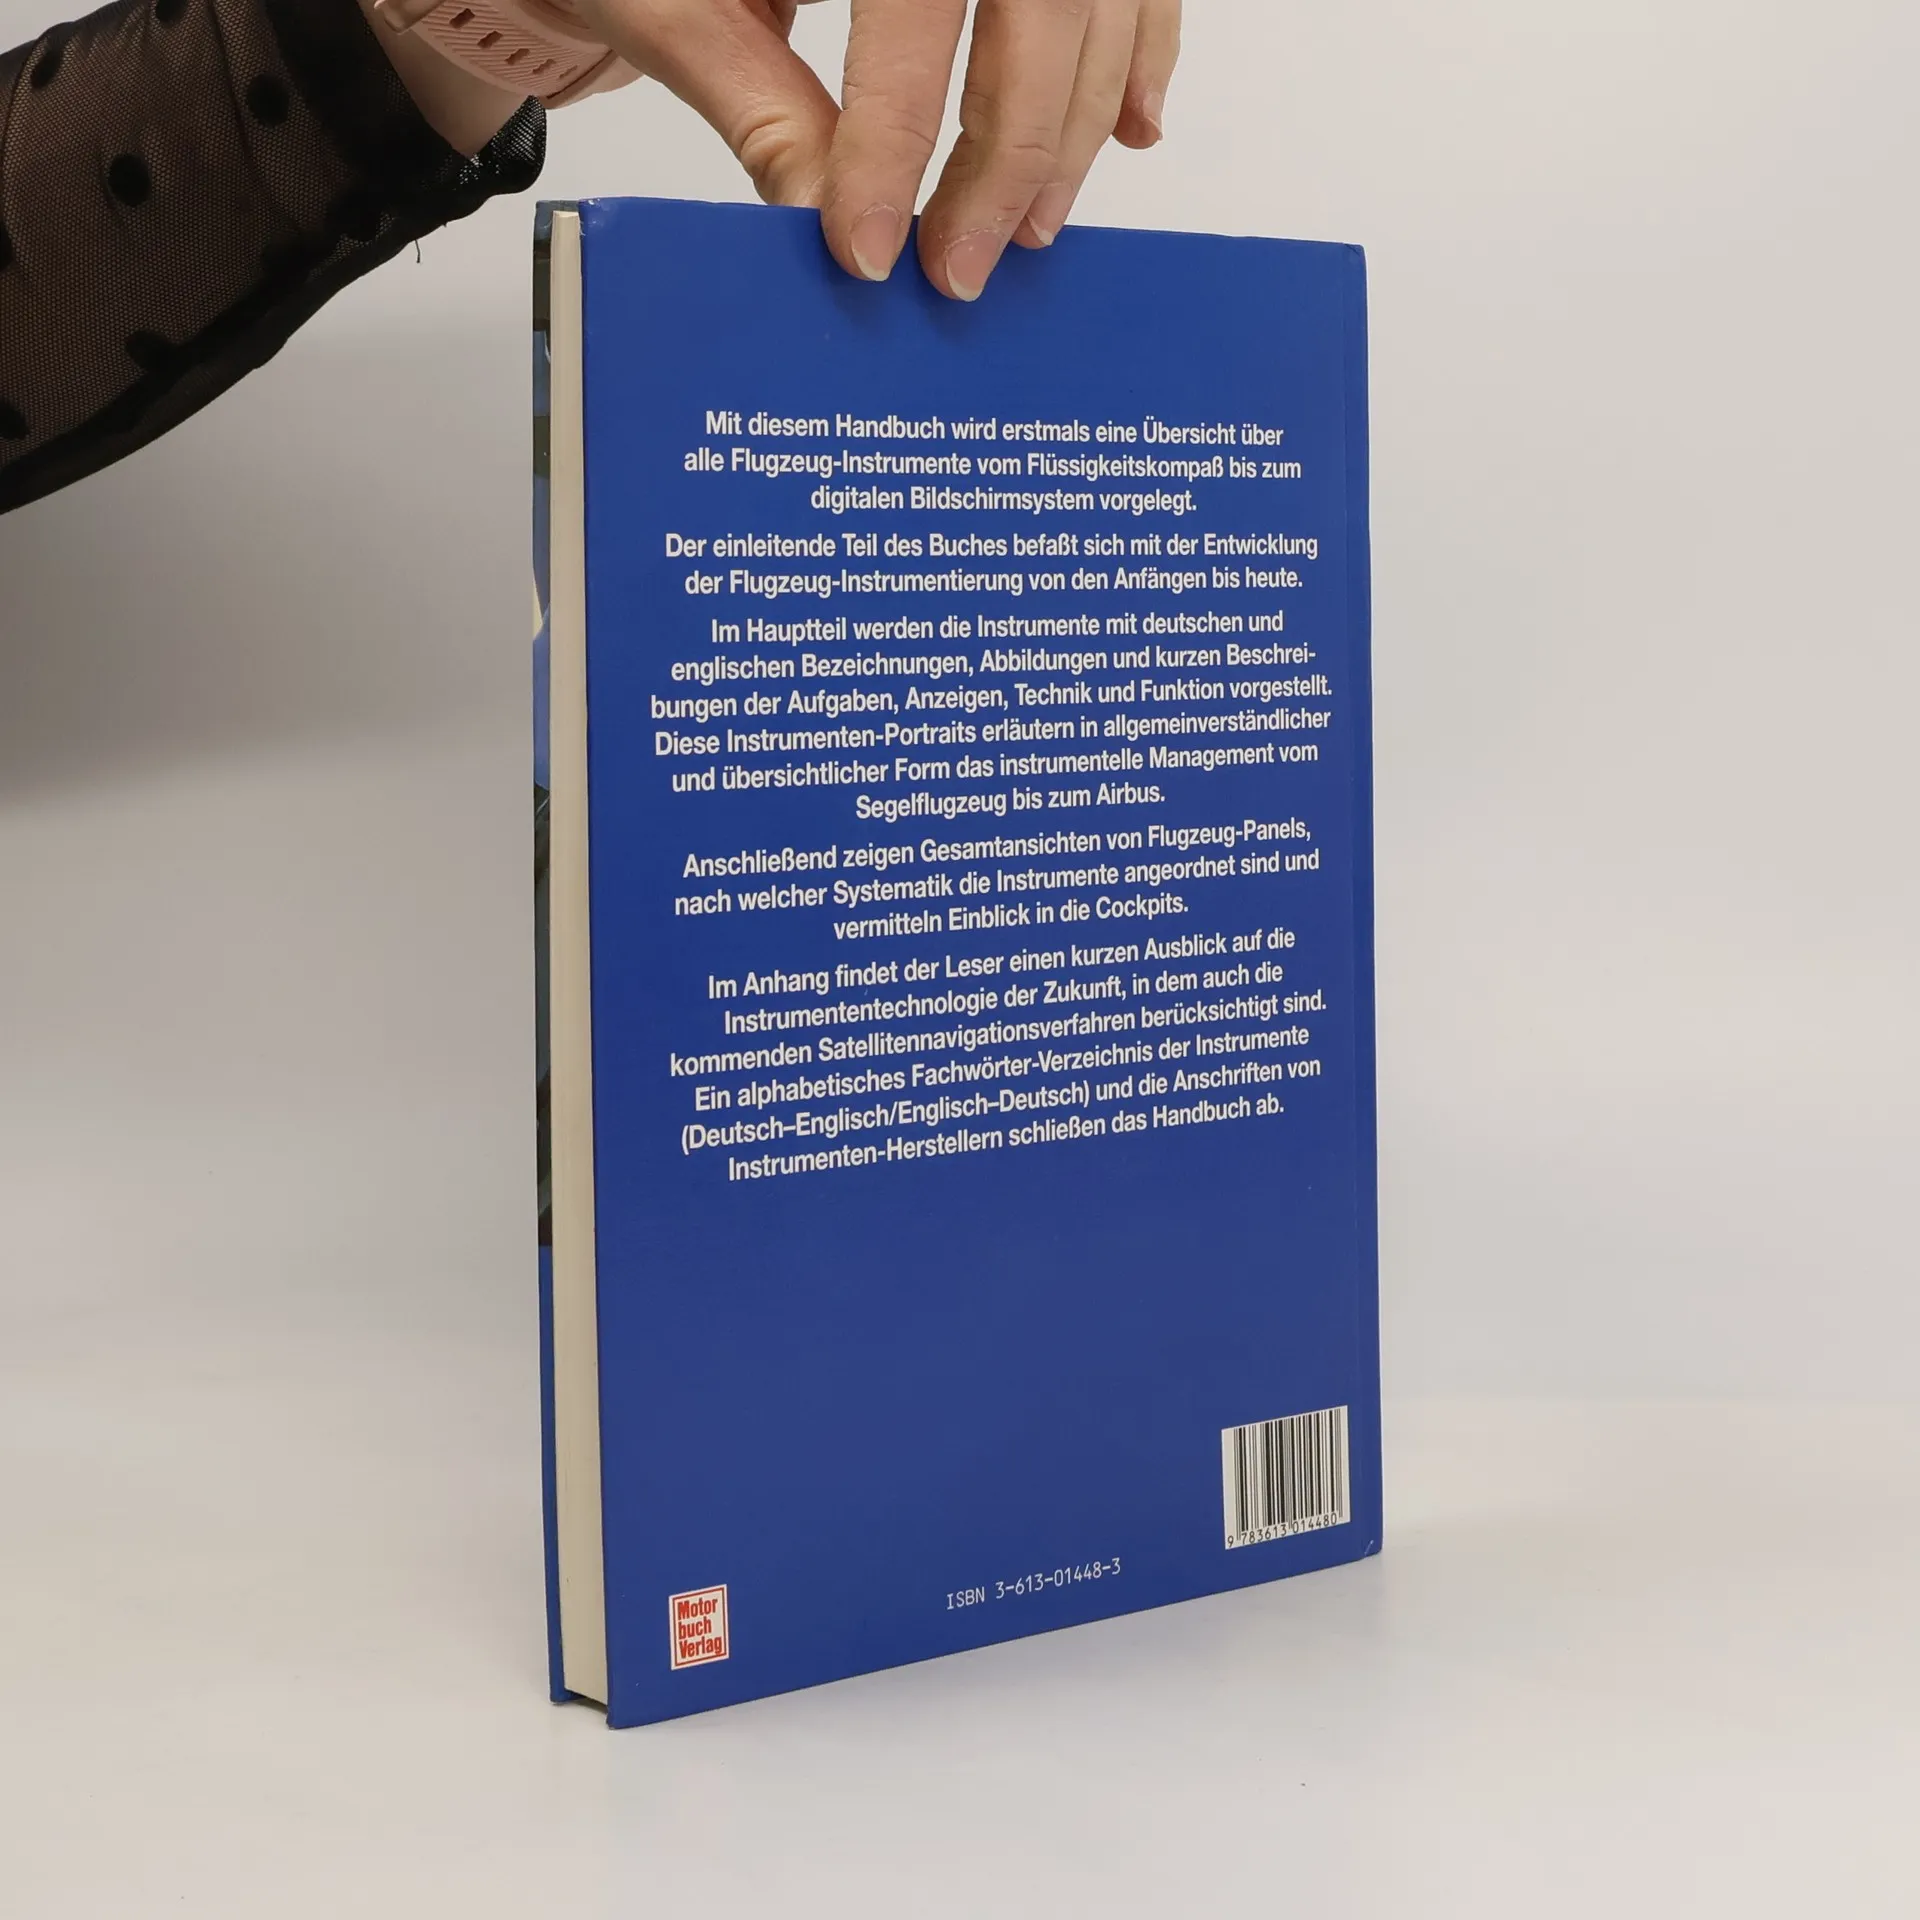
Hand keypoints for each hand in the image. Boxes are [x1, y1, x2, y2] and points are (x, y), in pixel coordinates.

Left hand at [572, 0, 1180, 299]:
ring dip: (1075, 134)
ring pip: (1100, 8)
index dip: (893, 143)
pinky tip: (1129, 133)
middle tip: (961, 268)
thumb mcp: (686, 0)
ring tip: (1027, 231)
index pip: (911, 14)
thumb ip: (757, 103)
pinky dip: (1140, 58)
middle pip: (1039, 12)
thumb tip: (820, 221)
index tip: (869, 248)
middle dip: (1005, 159)